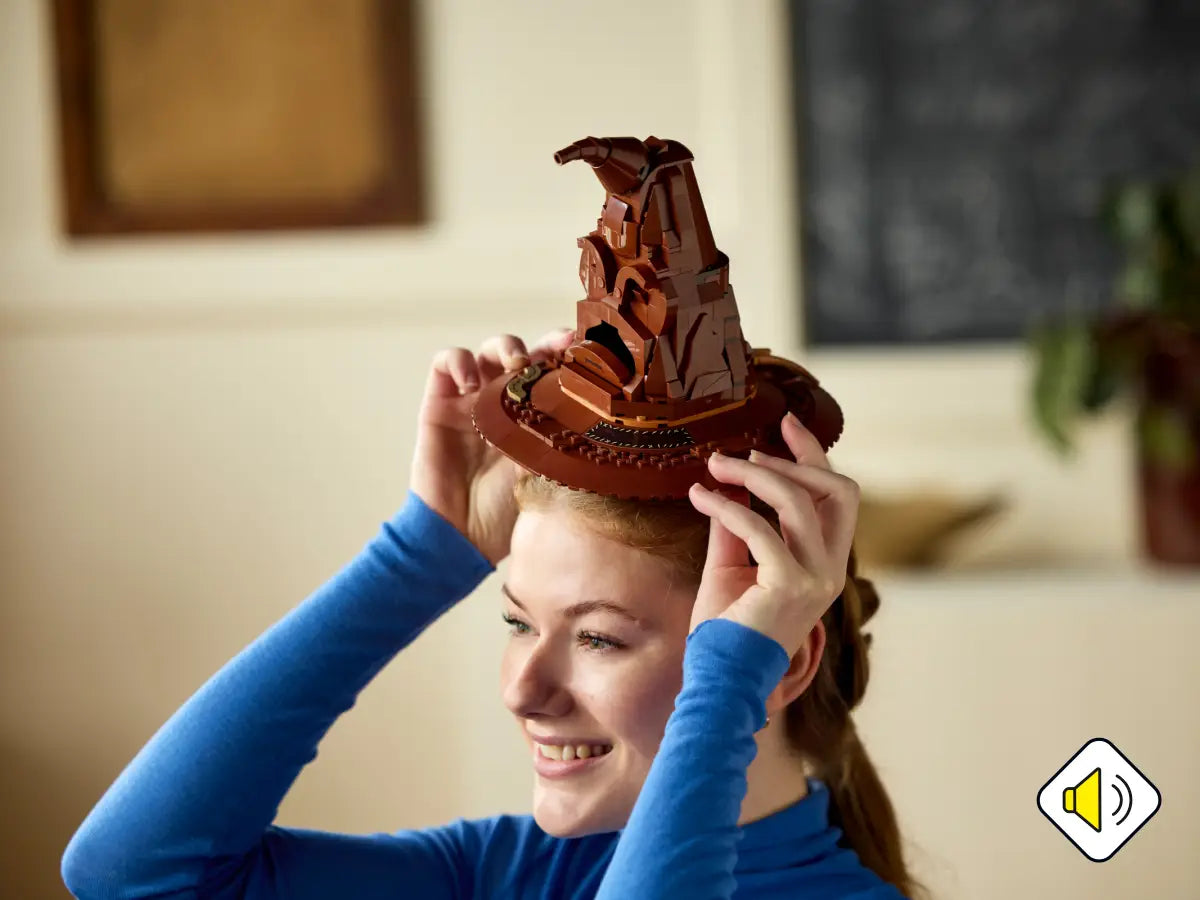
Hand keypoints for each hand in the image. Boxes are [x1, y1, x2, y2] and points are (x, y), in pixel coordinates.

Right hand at [411, 327, 575, 566]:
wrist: (460, 537)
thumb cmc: (507, 515)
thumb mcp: (549, 476)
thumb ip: (567, 444)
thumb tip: (605, 421)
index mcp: (539, 418)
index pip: (560, 375)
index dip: (575, 358)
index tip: (593, 352)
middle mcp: (508, 403)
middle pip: (531, 353)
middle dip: (547, 345)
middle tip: (560, 351)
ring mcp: (474, 399)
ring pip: (491, 349)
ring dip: (506, 348)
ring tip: (515, 366)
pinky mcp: (440, 403)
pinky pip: (446, 363)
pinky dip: (458, 361)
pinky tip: (471, 382)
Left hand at [686, 413, 860, 657]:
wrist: (721, 680)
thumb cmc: (727, 629)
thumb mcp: (731, 565)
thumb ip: (735, 524)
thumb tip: (727, 479)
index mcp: (825, 562)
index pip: (837, 496)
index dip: (815, 455)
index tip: (786, 424)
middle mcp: (830, 568)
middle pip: (837, 490)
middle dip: (795, 457)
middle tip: (747, 446)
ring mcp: (815, 577)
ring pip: (798, 501)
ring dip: (753, 474)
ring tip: (715, 464)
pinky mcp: (789, 585)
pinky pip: (758, 527)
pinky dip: (726, 505)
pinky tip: (699, 497)